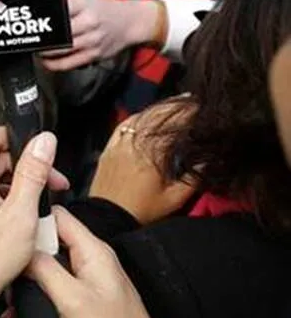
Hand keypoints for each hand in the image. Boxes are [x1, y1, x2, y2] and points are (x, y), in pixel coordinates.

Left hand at [0, 127, 69, 310]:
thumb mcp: (20, 214)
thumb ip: (32, 173)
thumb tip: (43, 142)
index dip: (16, 137)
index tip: (38, 151)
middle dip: (24, 167)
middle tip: (49, 184)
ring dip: (15, 187)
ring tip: (34, 209)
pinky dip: (0, 202)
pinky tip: (16, 222)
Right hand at [27, 208, 168, 317]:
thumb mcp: (73, 299)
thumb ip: (45, 270)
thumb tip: (22, 250)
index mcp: (93, 251)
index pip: (58, 215)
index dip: (33, 218)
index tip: (13, 232)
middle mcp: (90, 259)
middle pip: (49, 239)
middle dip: (27, 253)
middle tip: (9, 266)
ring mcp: (86, 276)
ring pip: (48, 263)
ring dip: (29, 275)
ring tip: (14, 289)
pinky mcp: (82, 294)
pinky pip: (53, 282)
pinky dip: (37, 291)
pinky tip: (24, 305)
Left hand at [41, 0, 161, 71]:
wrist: (131, 22)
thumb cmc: (105, 10)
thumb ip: (65, 6)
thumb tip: (44, 14)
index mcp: (84, 5)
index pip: (58, 12)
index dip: (43, 19)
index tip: (32, 24)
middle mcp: (89, 23)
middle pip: (58, 34)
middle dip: (42, 39)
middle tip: (32, 40)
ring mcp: (92, 41)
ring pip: (61, 51)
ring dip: (44, 53)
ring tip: (37, 50)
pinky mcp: (94, 55)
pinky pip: (70, 63)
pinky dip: (54, 64)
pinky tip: (46, 62)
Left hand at [89, 106, 196, 224]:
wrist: (108, 217)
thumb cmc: (143, 210)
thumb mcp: (174, 199)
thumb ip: (193, 179)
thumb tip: (208, 161)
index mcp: (152, 154)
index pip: (172, 126)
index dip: (187, 113)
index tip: (200, 106)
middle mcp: (134, 145)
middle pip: (156, 117)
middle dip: (174, 106)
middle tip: (190, 99)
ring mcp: (119, 145)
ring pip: (139, 118)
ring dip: (156, 109)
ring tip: (172, 103)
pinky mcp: (108, 149)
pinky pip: (122, 126)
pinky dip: (136, 117)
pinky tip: (145, 114)